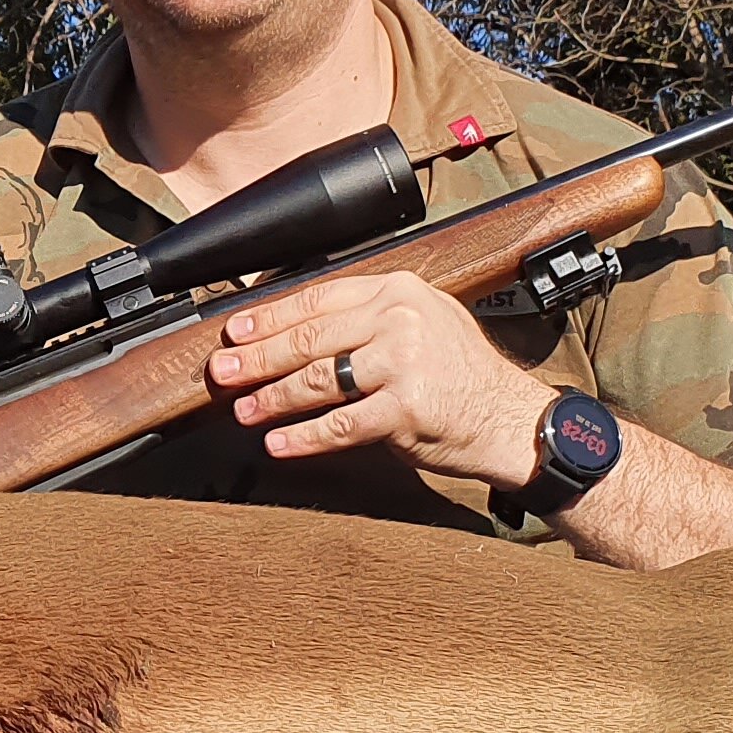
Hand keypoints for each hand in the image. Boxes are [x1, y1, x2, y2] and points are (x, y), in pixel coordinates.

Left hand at [209, 268, 553, 490]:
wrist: (510, 418)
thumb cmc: (462, 374)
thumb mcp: (424, 322)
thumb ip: (370, 318)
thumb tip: (297, 330)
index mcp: (399, 290)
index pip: (317, 299)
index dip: (269, 317)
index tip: (235, 330)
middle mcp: (399, 320)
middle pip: (309, 339)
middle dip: (258, 357)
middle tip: (223, 371)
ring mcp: (402, 363)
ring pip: (317, 381)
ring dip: (273, 398)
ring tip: (244, 409)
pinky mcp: (404, 409)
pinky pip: (339, 425)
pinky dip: (303, 437)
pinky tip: (278, 442)